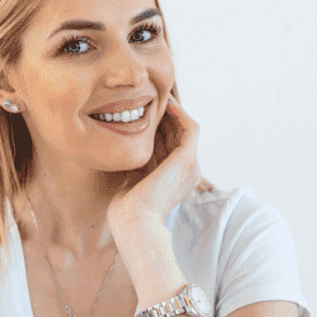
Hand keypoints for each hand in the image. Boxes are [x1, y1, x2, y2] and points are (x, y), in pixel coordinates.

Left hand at [106, 96, 200, 231]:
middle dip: (165, 114)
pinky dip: (179, 113)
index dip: (159, 124)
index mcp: (175, 177)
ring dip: (173, 110)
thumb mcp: (133, 175)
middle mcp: (187, 172)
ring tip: (158, 95)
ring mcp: (190, 166)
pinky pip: (189, 128)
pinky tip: (165, 103)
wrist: (132, 221)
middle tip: (151, 95)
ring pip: (185, 128)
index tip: (143, 109)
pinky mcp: (187, 160)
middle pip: (178, 133)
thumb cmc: (127, 205)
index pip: (170, 143)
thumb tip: (128, 141)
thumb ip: (138, 159)